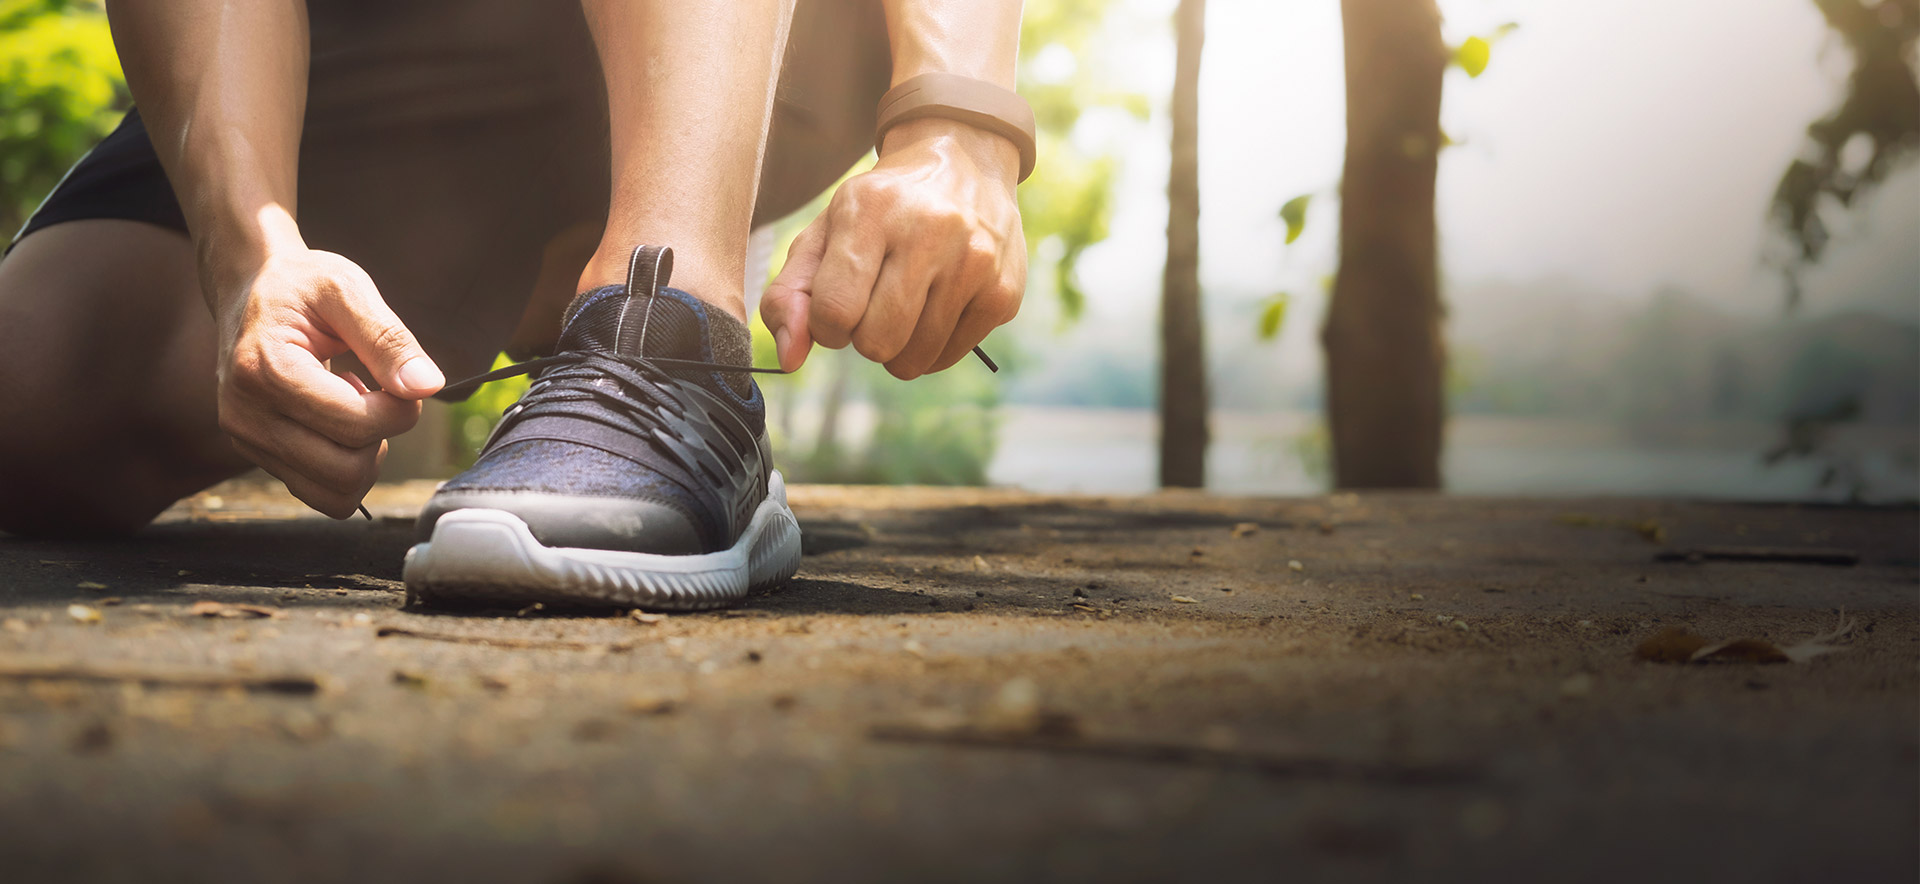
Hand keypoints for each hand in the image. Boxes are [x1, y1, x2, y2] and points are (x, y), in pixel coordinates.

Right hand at [208, 246, 443, 517]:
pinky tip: (336, 423)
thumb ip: (388, 339)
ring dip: (363, 458)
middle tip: (377, 393)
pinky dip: (343, 467)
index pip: (356, 426)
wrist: (249, 288)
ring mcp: (246, 440)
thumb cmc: (301, 285)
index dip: (400, 408)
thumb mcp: (348, 289)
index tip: (400, 377)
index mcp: (266, 370)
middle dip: (381, 436)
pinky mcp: (256, 454)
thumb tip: (427, 387)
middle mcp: (246, 415)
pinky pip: (318, 493)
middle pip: (345, 469)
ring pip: (333, 494)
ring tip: (354, 408)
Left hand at [761, 117, 1026, 378]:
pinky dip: (930, 349)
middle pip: (877, 342)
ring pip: (914, 359)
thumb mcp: (823, 234)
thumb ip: (789, 295)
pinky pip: (948, 358)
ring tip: (904, 307)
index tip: (836, 309)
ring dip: (897, 348)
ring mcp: (974, 262)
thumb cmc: (879, 211)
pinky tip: (933, 309)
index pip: (835, 310)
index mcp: (872, 210)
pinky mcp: (1002, 291)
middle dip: (863, 338)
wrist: (962, 165)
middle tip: (873, 306)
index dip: (826, 326)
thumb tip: (790, 359)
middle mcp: (930, 230)